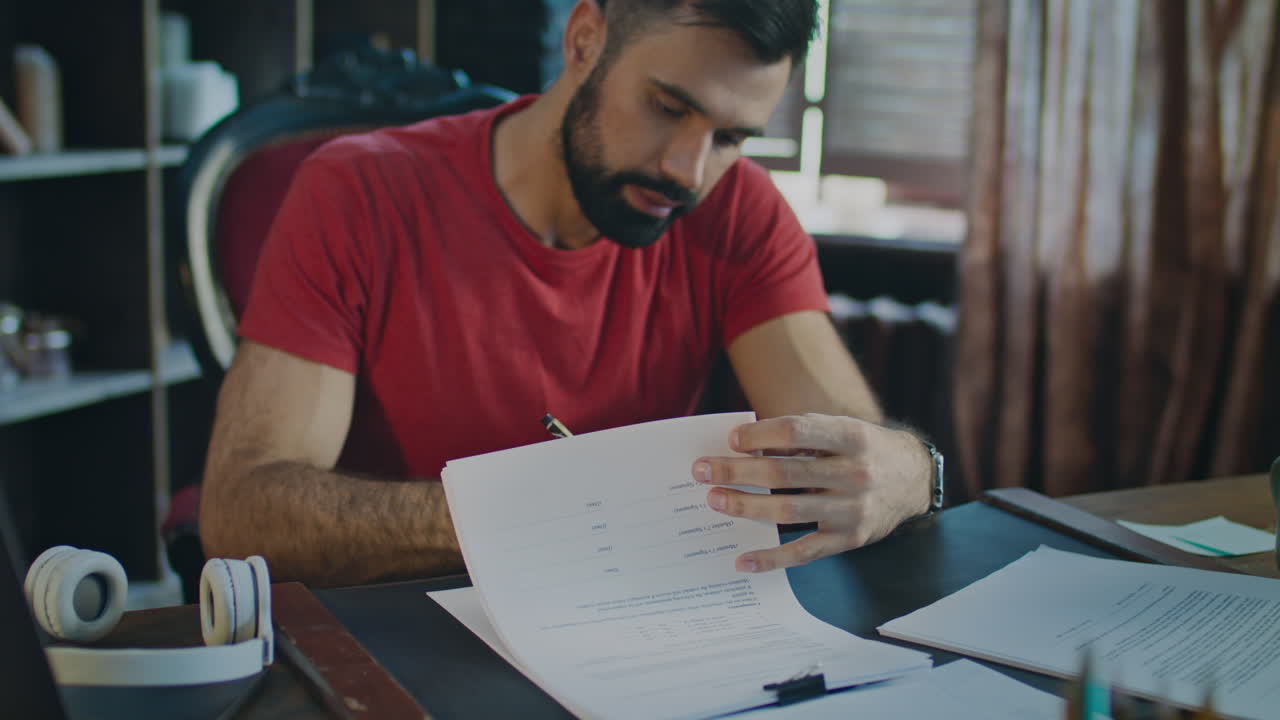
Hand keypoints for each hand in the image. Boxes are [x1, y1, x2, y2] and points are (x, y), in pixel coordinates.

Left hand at [692, 413, 932, 572]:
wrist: (914, 480)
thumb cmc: (863, 449)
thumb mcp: (841, 430)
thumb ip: (799, 437)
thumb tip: (743, 446)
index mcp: (851, 436)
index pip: (798, 431)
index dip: (760, 435)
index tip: (731, 439)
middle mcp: (855, 472)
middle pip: (784, 472)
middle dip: (737, 471)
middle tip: (702, 470)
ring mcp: (852, 509)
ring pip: (788, 510)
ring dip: (745, 506)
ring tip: (714, 500)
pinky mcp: (849, 539)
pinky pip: (804, 552)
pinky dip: (771, 558)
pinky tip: (742, 559)